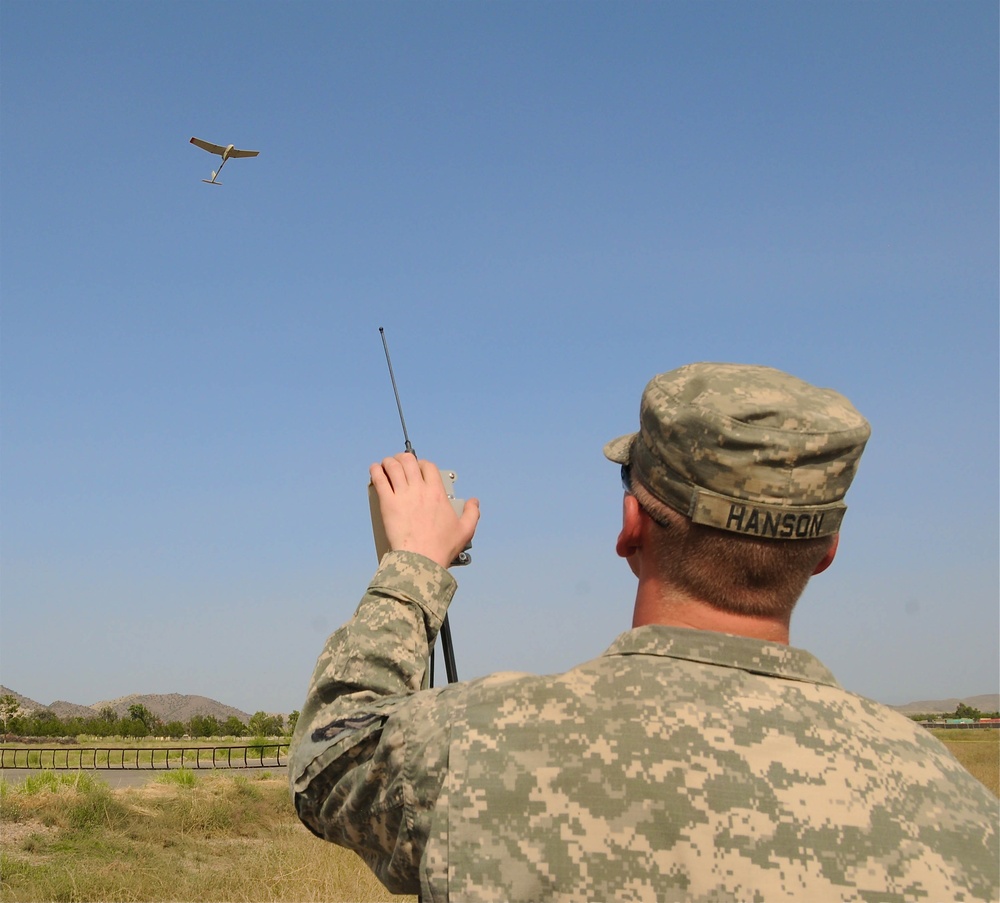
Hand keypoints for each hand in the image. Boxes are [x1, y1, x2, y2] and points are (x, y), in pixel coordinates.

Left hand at [369, 453, 479, 568]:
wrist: (421, 558)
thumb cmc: (441, 546)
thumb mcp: (465, 530)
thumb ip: (472, 513)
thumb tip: (474, 501)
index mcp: (437, 493)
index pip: (428, 466)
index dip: (422, 463)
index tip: (419, 467)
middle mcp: (420, 489)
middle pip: (409, 461)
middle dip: (403, 458)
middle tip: (400, 462)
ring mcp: (402, 495)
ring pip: (393, 467)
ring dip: (388, 462)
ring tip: (386, 464)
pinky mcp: (387, 503)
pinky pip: (379, 480)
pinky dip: (375, 471)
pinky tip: (374, 469)